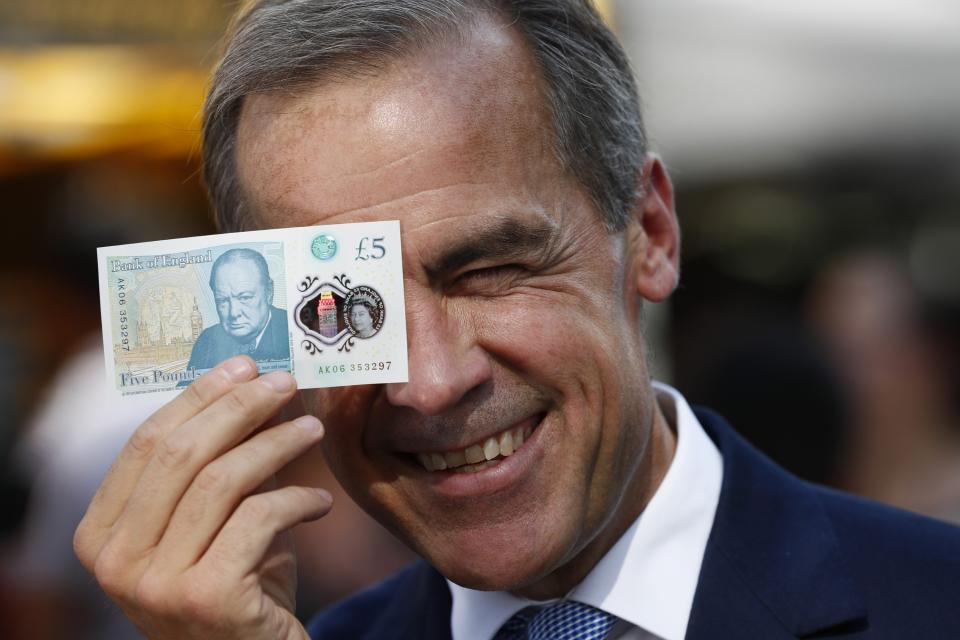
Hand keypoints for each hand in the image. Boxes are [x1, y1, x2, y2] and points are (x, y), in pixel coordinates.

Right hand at [74, 356, 330, 639]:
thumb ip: (219, 463)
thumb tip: (252, 384)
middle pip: (181, 454)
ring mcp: (156, 584)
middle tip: (286, 382)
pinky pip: (258, 518)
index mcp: (101, 533)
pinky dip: (297, 499)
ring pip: (222, 480)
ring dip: (276, 444)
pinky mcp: (206, 599)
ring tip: (312, 429)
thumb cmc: (234, 584)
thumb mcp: (213, 521)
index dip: (198, 397)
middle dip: (240, 407)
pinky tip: (320, 501)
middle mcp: (115, 561)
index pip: (146, 442)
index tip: (243, 365)